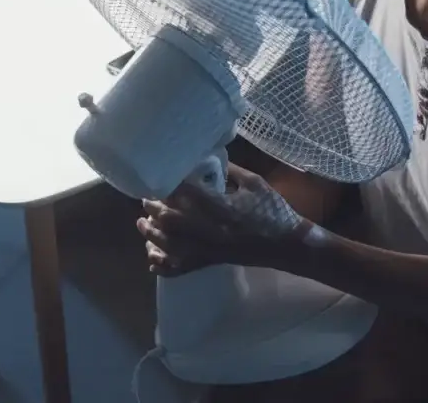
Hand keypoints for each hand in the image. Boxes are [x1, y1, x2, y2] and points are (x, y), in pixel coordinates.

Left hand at [137, 163, 310, 276]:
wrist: (285, 245)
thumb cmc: (273, 211)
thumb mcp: (256, 183)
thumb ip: (231, 171)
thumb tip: (209, 159)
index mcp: (222, 208)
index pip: (186, 196)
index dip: (168, 186)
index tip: (157, 177)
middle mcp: (210, 231)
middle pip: (170, 221)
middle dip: (153, 209)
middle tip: (145, 198)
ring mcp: (208, 250)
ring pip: (169, 245)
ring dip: (151, 234)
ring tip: (142, 223)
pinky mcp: (209, 263)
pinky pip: (179, 268)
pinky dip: (163, 265)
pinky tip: (153, 257)